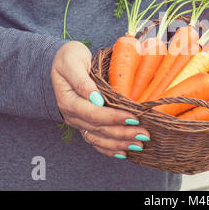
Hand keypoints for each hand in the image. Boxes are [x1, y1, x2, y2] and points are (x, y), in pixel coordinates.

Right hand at [51, 41, 149, 158]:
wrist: (64, 61)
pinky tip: (124, 152)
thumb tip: (96, 98)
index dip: (113, 117)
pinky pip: (96, 141)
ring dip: (120, 143)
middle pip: (99, 129)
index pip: (93, 113)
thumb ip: (82, 80)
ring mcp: (78, 122)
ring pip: (99, 138)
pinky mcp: (85, 124)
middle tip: (144, 134)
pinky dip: (110, 149)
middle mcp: (72, 115)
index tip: (134, 117)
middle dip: (123, 133)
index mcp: (68, 100)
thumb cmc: (70, 57)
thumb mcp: (72, 61)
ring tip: (139, 145)